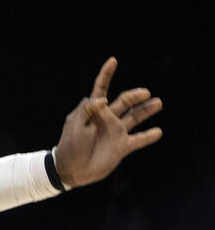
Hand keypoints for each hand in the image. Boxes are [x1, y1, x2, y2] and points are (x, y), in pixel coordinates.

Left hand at [54, 57, 162, 187]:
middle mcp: (107, 118)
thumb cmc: (70, 144)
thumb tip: (103, 98)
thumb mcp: (74, 124)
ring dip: (146, 110)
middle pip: (124, 102)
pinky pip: (138, 140)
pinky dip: (148, 136)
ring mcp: (116, 132)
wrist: (72, 168)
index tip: (113, 61)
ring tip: (158, 102)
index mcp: (93, 109)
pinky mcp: (122, 146)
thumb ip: (87, 109)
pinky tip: (158, 131)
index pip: (101, 88)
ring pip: (134, 117)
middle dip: (135, 95)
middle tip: (146, 92)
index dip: (106, 74)